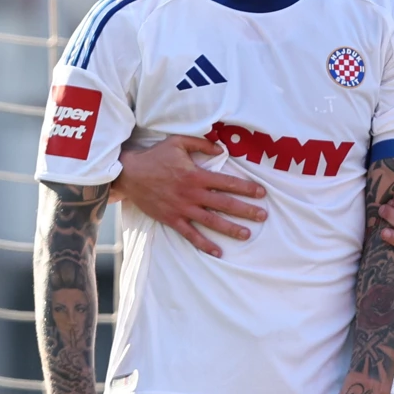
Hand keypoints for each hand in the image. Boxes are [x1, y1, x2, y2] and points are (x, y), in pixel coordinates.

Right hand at [114, 135, 265, 256]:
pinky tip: (218, 251)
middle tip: (263, 216)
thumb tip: (222, 149)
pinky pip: (190, 235)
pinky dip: (204, 244)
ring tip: (247, 234)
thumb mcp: (178, 142)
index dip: (246, 188)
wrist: (130, 174)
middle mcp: (192, 194)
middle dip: (246, 210)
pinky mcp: (172, 219)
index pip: (227, 183)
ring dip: (230, 229)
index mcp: (196, 175)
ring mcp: (182, 209)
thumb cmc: (156, 156)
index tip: (261, 193)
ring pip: (211, 221)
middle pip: (224, 204)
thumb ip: (202, 143)